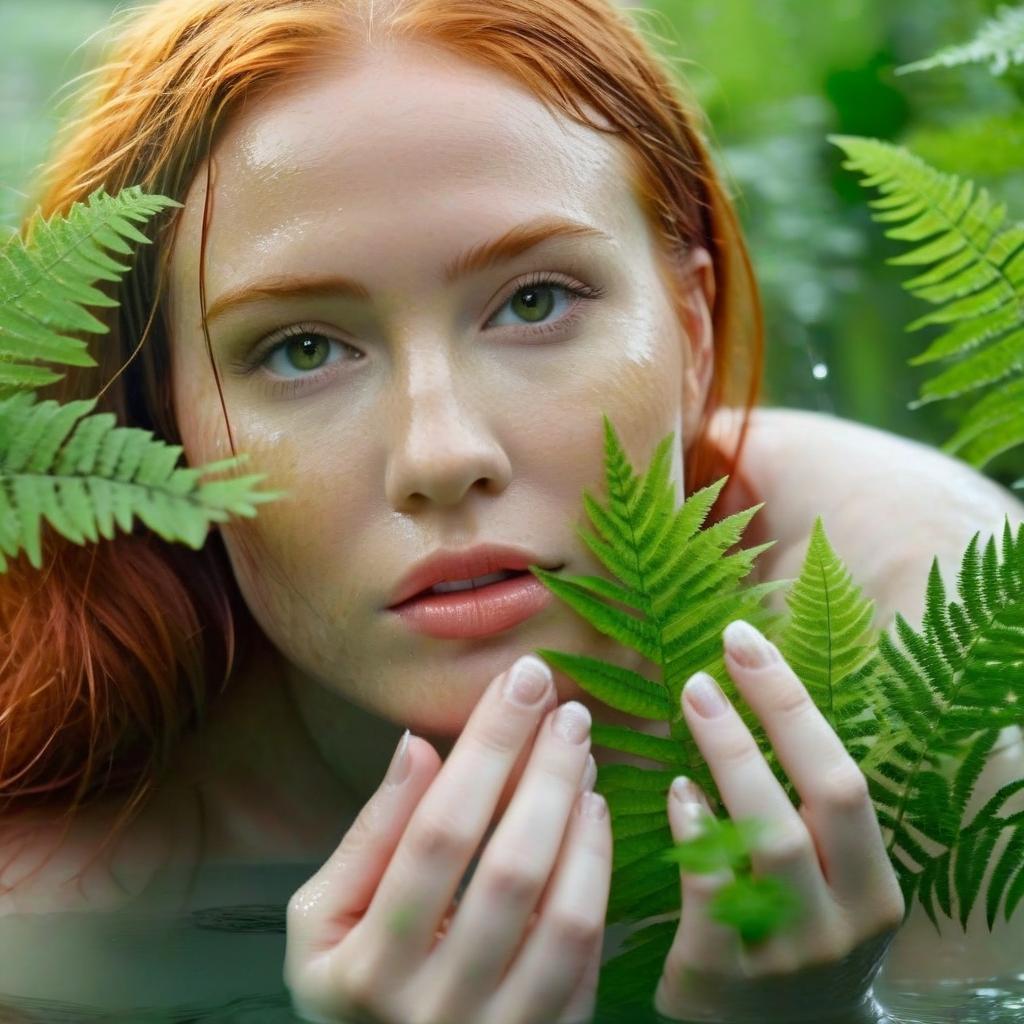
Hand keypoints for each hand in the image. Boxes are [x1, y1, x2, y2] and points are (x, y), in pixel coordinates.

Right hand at [283, 655, 612, 1023]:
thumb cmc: (349, 981)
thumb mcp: (322, 917)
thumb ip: (369, 837)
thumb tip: (416, 747)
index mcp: (362, 967)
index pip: (437, 833)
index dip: (486, 748)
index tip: (520, 680)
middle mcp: (432, 1010)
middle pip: (508, 868)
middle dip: (546, 772)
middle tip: (568, 708)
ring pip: (563, 917)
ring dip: (583, 823)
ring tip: (586, 757)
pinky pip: (589, 957)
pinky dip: (598, 877)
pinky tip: (594, 817)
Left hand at [654, 620, 905, 1022]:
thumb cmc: (793, 933)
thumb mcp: (824, 881)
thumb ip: (802, 811)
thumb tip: (751, 692)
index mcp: (874, 887)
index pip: (844, 778)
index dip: (796, 707)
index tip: (748, 643)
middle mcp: (844, 919)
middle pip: (819, 798)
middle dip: (770, 718)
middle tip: (712, 663)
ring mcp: (788, 952)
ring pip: (767, 839)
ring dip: (729, 758)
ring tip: (695, 699)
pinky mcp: (725, 974)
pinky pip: (711, 890)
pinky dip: (696, 830)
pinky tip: (678, 791)